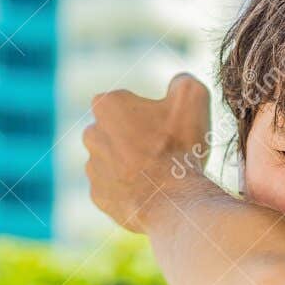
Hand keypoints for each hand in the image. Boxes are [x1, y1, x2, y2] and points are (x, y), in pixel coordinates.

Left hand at [82, 73, 212, 232]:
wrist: (172, 202)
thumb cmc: (179, 147)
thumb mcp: (192, 98)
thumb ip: (182, 82)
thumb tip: (177, 83)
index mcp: (107, 105)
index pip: (124, 101)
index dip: (147, 112)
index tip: (165, 125)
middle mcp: (91, 134)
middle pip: (115, 131)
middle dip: (135, 137)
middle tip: (165, 149)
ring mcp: (93, 168)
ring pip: (113, 161)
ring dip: (132, 164)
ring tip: (160, 174)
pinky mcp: (98, 196)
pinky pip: (115, 189)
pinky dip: (131, 190)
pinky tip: (152, 193)